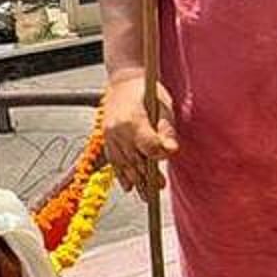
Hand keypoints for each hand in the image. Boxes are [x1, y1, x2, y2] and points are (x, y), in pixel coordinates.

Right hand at [104, 69, 178, 200]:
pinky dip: (122, 175)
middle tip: (160, 187)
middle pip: (135, 159)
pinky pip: (114, 161)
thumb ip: (166, 129)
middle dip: (148, 176)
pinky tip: (129, 187)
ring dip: (137, 180)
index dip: (159, 154)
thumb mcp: (163, 105)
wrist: (123, 82)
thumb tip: (170, 150)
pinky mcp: (106, 139)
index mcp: (132, 119)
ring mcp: (109, 136)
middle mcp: (117, 130)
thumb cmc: (147, 91)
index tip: (168, 155)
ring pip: (124, 164)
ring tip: (148, 195)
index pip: (148, 146)